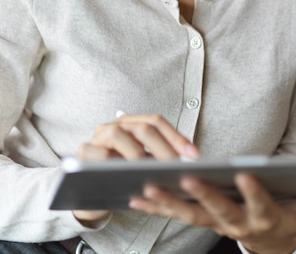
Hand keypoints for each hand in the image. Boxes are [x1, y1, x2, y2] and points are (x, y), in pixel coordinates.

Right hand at [73, 113, 198, 224]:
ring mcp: (97, 137)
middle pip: (143, 128)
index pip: (156, 121)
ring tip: (154, 171)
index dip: (176, 136)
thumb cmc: (120, 176)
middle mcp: (114, 125)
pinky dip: (115, 163)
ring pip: (120, 135)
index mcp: (130, 122)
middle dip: (163, 147)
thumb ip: (158, 157)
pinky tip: (129, 176)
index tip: (194, 155)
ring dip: (139, 154)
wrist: (88, 191)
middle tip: (176, 167)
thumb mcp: (142, 164)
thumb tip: (189, 160)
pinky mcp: (83, 153)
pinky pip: (100, 155)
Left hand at [129, 172, 295, 253]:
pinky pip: (176, 215)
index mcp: (265, 218)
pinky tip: (136, 197)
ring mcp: (216, 224)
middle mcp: (237, 223)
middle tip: (185, 179)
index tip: (245, 174)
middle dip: (201, 195)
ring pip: (190, 215)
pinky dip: (156, 207)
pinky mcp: (202, 219)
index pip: (260, 204)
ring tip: (146, 188)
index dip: (253, 191)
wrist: (269, 245)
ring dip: (168, 203)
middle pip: (218, 211)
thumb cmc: (290, 222)